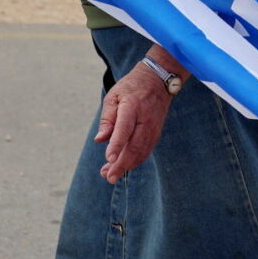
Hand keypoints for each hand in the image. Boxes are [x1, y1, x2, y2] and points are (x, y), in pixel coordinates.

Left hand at [94, 64, 172, 183]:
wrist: (157, 81)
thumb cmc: (130, 88)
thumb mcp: (113, 96)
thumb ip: (107, 119)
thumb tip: (99, 140)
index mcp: (131, 107)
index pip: (124, 129)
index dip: (117, 145)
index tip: (109, 159)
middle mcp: (145, 119)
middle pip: (134, 146)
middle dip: (121, 164)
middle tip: (108, 177)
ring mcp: (153, 128)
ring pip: (141, 152)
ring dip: (127, 166)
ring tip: (111, 175)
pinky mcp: (156, 133)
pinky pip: (146, 151)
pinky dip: (135, 161)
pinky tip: (124, 166)